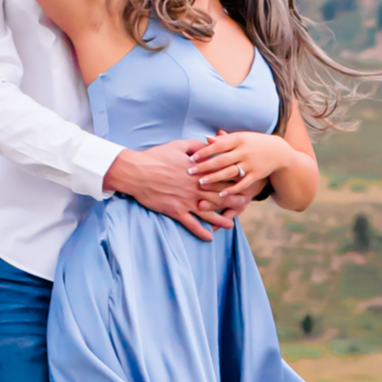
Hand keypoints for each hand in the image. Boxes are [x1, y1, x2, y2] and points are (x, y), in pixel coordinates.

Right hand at [103, 140, 238, 240]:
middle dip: (233, 201)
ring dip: (221, 219)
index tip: (243, 183)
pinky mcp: (175, 210)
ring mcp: (186, 201)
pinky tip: (209, 237)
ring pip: (208, 213)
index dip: (232, 181)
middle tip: (244, 205)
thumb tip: (208, 143)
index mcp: (197, 172)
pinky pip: (191, 224)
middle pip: (219, 196)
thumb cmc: (155, 157)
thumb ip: (196, 145)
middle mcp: (194, 188)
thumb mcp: (178, 145)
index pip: (220, 177)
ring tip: (231, 225)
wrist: (136, 172)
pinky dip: (200, 231)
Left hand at [189, 128, 294, 195]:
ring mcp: (251, 164)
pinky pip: (242, 184)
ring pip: (230, 172)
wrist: (278, 151)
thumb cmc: (254, 143)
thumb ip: (224, 140)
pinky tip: (221, 194)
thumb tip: (206, 139)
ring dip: (215, 178)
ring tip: (201, 183)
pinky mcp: (256, 175)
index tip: (192, 158)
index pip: (218, 146)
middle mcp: (244, 151)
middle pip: (221, 160)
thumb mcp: (241, 137)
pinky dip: (232, 189)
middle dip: (205, 166)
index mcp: (239, 139)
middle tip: (190, 172)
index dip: (204, 152)